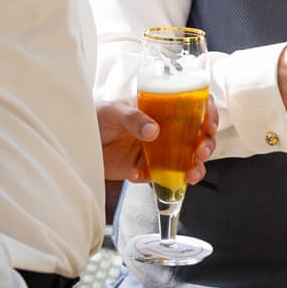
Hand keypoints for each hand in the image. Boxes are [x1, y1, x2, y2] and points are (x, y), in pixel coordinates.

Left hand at [96, 96, 217, 184]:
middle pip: (197, 137)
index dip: (208, 115)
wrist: (76, 140)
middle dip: (206, 147)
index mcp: (162, 109)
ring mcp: (157, 151)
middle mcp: (165, 129)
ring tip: (189, 175)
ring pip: (186, 161)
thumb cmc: (96, 116)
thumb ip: (134, 117)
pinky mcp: (144, 169)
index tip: (210, 126)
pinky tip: (136, 174)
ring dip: (193, 169)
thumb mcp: (114, 110)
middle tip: (201, 153)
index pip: (195, 107)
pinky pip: (158, 178)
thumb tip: (154, 131)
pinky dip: (153, 180)